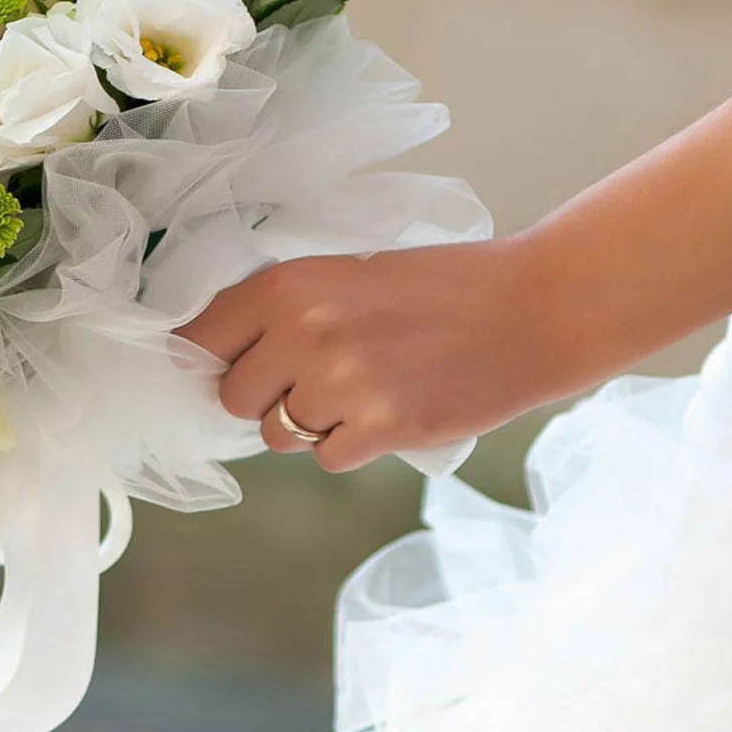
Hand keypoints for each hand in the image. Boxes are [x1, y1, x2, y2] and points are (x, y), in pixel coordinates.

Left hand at [176, 238, 573, 471]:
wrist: (532, 309)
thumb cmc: (446, 287)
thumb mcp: (351, 272)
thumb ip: (288, 310)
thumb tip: (226, 360)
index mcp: (288, 284)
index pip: (199, 337)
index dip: (212, 359)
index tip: (232, 366)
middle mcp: (304, 332)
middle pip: (234, 397)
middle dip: (269, 396)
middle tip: (323, 377)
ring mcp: (340, 383)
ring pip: (280, 434)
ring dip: (314, 423)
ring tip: (369, 388)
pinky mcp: (378, 428)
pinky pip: (327, 459)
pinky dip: (352, 446)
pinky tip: (391, 410)